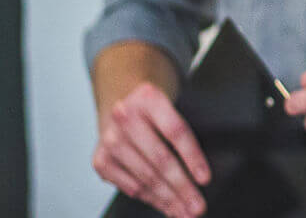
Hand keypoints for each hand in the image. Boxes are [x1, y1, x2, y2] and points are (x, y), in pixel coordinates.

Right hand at [91, 82, 209, 217]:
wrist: (122, 106)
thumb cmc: (155, 112)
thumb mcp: (171, 109)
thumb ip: (183, 136)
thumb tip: (200, 177)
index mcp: (148, 98)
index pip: (175, 131)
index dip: (192, 157)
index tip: (205, 180)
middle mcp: (125, 117)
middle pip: (160, 159)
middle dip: (182, 187)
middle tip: (197, 207)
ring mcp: (109, 140)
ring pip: (145, 177)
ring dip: (168, 199)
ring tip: (184, 211)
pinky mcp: (101, 160)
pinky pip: (130, 186)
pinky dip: (150, 199)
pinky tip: (165, 206)